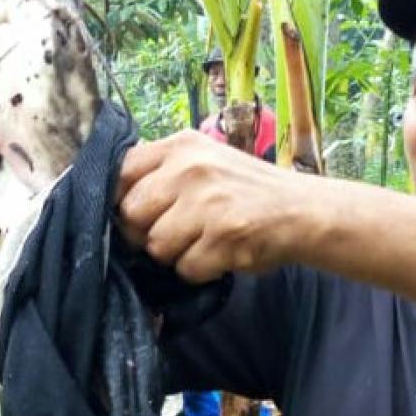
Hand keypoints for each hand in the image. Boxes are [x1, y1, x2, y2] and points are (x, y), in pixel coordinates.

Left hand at [117, 131, 304, 281]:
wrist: (302, 211)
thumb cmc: (246, 190)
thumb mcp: (204, 160)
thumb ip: (162, 172)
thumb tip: (113, 201)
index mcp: (182, 146)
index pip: (121, 172)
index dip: (121, 199)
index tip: (138, 213)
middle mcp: (191, 169)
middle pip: (131, 214)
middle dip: (147, 232)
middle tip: (177, 232)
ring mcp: (207, 203)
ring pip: (156, 246)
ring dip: (175, 254)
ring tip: (203, 241)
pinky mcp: (223, 237)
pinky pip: (185, 268)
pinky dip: (200, 270)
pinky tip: (220, 254)